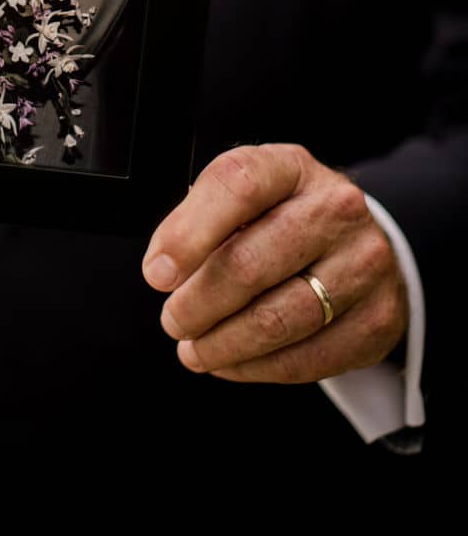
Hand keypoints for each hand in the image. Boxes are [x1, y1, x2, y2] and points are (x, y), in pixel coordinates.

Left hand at [141, 144, 407, 382]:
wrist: (357, 242)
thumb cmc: (280, 218)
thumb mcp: (243, 198)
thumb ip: (198, 222)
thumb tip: (162, 271)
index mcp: (291, 167)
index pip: (237, 187)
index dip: (188, 234)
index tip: (156, 275)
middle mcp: (338, 208)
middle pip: (251, 264)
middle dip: (198, 304)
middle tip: (173, 322)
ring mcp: (366, 263)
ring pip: (279, 319)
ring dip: (224, 345)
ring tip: (194, 350)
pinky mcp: (379, 318)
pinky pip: (309, 357)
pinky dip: (258, 368)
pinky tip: (232, 363)